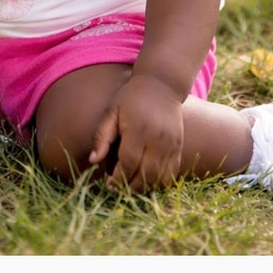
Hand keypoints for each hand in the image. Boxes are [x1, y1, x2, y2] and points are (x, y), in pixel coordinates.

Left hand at [88, 74, 184, 191]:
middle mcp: (157, 139)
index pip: (128, 163)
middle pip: (145, 175)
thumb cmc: (131, 97)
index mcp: (138, 130)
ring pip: (159, 179)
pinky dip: (159, 183)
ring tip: (131, 185)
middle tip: (118, 188)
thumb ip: (102, 136)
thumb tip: (93, 160)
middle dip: (130, 186)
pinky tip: (147, 180)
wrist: (162, 84)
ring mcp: (171, 144)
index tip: (108, 183)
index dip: (118, 178)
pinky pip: (171, 174)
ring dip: (145, 188)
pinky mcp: (179, 147)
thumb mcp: (112, 111)